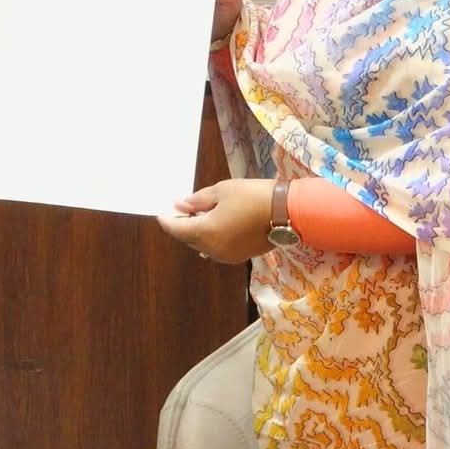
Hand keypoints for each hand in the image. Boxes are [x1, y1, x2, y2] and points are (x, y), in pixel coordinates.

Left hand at [157, 179, 275, 263]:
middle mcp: (213, 250)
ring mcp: (226, 256)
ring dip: (196, 233)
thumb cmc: (252, 196)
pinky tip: (214, 225)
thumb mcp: (221, 191)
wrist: (287, 212)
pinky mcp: (239, 257)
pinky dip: (210, 238)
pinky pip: (216, 249)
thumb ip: (197, 201)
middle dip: (181, 225)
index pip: (176, 229)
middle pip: (188, 239)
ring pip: (202, 246)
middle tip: (180, 209)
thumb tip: (180, 206)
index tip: (162, 211)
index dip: (167, 220)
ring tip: (197, 215)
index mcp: (205, 233)